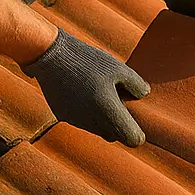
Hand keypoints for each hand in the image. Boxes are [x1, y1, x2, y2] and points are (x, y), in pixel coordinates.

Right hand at [23, 29, 149, 146]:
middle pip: (114, 135)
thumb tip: (144, 96)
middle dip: (118, 122)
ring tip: (97, 89)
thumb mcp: (118, 67)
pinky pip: (82, 120)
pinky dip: (86, 110)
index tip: (134, 114)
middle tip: (116, 98)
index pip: (132, 140)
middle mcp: (92, 122)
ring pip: (97, 128)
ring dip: (101, 116)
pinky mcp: (63, 115)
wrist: (50, 54)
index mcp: (108, 111)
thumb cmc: (87, 59)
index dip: (137, 130)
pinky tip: (82, 88)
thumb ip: (136, 85)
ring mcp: (76, 120)